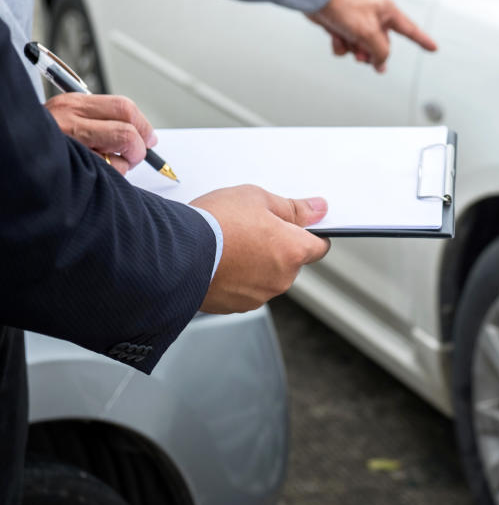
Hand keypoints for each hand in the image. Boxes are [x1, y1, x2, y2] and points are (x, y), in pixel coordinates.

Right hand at [44, 93, 156, 174]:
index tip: (149, 137)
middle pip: (129, 129)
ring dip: (124, 164)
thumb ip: (101, 122)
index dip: (144, 124)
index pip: (124, 106)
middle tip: (136, 154)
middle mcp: (71, 120)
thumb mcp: (69, 121)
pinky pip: (111, 173)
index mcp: (72, 104)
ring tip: (106, 166)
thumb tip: (144, 135)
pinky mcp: (73, 166)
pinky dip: (111, 178)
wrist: (14, 158)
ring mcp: (71, 144)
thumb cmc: (46, 143)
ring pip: (123, 152)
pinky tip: (92, 176)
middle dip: (140, 145)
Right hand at [190, 185, 330, 313]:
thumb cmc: (215, 223)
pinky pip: (244, 289)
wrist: (173, 253)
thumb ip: (293, 207)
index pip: (319, 246)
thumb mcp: (257, 198)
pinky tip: (220, 261)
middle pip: (290, 261)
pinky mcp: (236, 306)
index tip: (298, 226)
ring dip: (256, 263)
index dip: (309, 233)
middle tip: (250, 228)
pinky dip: (237, 278)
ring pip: (267, 276)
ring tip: (230, 244)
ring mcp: (259, 295)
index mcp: (294, 251)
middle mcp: (282, 279)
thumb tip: (318, 210)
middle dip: (276, 246)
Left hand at [307, 0, 437, 72]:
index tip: (434, 48)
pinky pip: (347, 44)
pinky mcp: (343, 24)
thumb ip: (380, 51)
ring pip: (363, 47)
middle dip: (371, 53)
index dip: (423, 40)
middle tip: (363, 56)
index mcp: (387, 12)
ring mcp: (358, 20)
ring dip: (354, 50)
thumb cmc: (343, 5)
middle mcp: (375, 16)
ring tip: (347, 43)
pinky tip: (335, 37)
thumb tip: (380, 63)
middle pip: (382, 45)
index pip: (410, 30)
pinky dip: (341, 44)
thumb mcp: (368, 33)